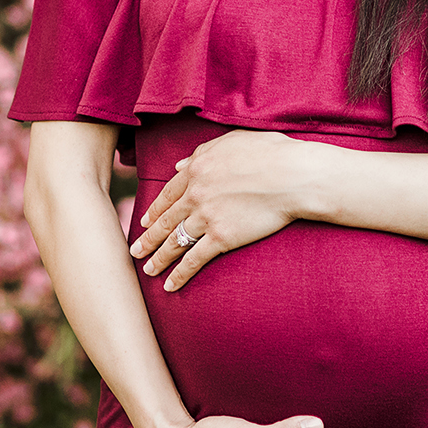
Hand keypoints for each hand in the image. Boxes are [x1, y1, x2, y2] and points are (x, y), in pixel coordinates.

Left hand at [129, 130, 317, 290]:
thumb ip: (201, 152)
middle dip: (147, 238)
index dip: (155, 210)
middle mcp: (195, 194)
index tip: (145, 222)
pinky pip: (194, 259)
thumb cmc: (270, 153)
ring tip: (147, 271)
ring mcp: (206, 216)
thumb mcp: (231, 141)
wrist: (293, 175)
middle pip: (165, 221)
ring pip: (174, 242)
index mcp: (196, 169)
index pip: (169, 194)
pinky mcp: (221, 238)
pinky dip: (180, 274)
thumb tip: (180, 164)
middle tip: (134, 251)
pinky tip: (170, 285)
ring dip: (158, 259)